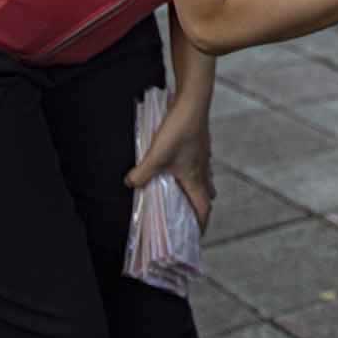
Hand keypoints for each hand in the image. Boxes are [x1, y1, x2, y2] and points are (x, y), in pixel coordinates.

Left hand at [125, 92, 214, 230]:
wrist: (193, 102)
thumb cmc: (178, 132)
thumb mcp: (155, 156)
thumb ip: (141, 174)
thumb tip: (130, 184)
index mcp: (195, 179)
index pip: (203, 209)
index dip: (201, 224)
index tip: (195, 235)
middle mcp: (203, 170)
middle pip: (206, 194)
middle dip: (199, 206)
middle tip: (187, 212)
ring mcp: (204, 156)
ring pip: (204, 178)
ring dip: (196, 187)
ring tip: (182, 190)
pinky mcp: (201, 143)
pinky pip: (200, 163)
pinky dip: (193, 169)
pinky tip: (179, 163)